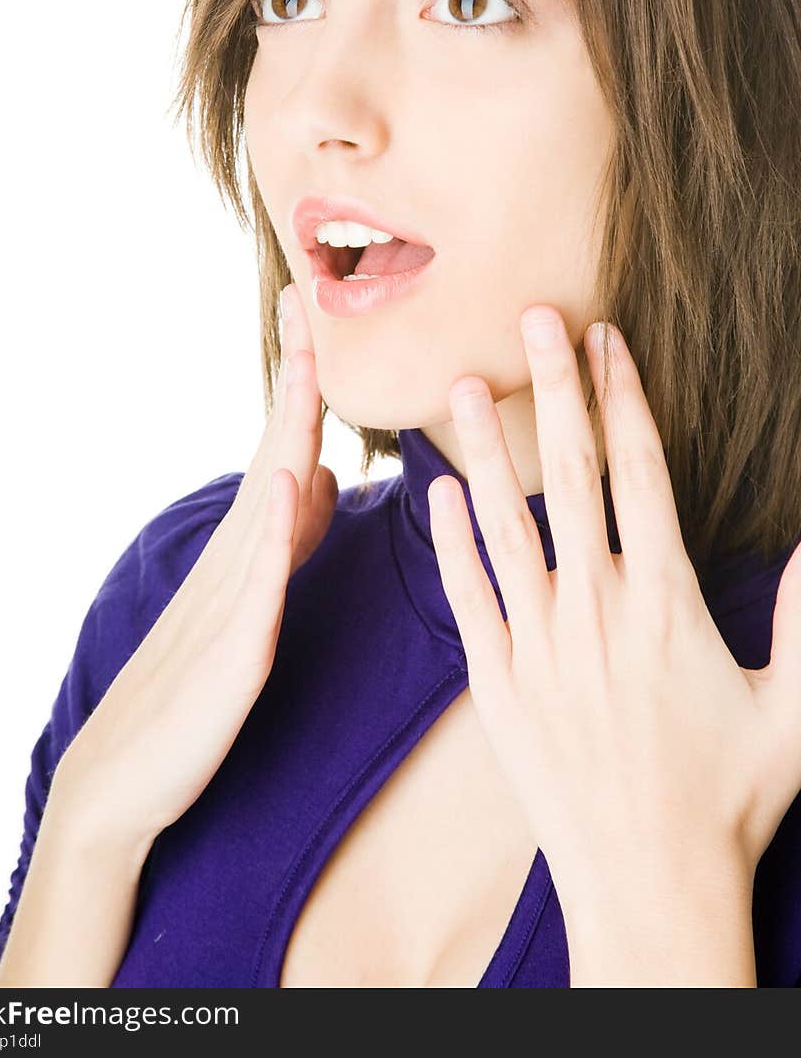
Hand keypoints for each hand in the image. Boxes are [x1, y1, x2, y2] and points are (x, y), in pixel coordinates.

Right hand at [55, 282, 337, 847]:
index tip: (318, 313)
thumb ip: (289, 537)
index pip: (284, 448)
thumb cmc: (195, 691)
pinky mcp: (233, 655)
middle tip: (308, 298)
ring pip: (268, 500)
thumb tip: (325, 476)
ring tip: (309, 364)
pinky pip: (259, 585)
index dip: (304, 383)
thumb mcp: (253, 599)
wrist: (125, 780)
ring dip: (290, 428)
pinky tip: (294, 485)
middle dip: (296, 376)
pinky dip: (278, 532)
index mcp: (250, 549)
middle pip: (274, 451)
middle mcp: (236, 558)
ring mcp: (231, 602)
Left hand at [427, 306, 800, 904]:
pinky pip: (467, 595)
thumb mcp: (793, 709)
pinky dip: (449, 540)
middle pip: (573, 473)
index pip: (641, 470)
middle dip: (555, 386)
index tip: (608, 338)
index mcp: (667, 600)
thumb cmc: (729, 799)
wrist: (650, 886)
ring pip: (506, 521)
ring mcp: (539, 643)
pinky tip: (437, 489)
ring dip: (486, 446)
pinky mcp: (496, 682)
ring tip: (464, 383)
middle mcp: (597, 608)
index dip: (624, 395)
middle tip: (532, 316)